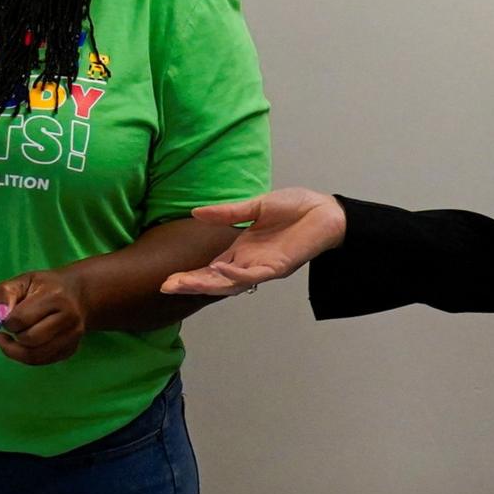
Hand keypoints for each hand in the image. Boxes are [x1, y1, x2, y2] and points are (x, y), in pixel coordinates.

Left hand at [0, 270, 88, 365]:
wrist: (79, 294)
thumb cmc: (46, 286)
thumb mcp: (22, 280)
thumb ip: (4, 294)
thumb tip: (0, 317)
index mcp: (54, 297)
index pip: (21, 319)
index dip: (6, 322)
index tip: (5, 318)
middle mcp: (68, 318)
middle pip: (30, 340)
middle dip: (13, 338)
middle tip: (9, 330)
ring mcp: (72, 336)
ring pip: (36, 355)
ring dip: (16, 351)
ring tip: (10, 341)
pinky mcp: (71, 349)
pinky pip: (43, 361)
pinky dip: (27, 357)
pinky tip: (23, 347)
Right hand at [162, 188, 347, 296]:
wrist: (326, 210)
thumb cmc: (295, 208)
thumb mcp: (256, 206)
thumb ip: (227, 213)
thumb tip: (195, 213)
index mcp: (242, 250)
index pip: (211, 267)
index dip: (190, 275)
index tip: (168, 279)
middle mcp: (250, 262)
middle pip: (216, 280)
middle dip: (192, 284)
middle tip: (167, 287)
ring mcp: (264, 267)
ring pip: (231, 282)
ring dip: (207, 283)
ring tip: (183, 283)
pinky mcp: (280, 267)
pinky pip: (254, 275)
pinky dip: (235, 274)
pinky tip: (218, 269)